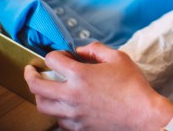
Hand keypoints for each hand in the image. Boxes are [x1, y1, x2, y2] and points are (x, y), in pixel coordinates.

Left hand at [24, 42, 172, 130]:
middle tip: (31, 71)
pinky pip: (57, 121)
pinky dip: (55, 112)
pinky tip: (61, 106)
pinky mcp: (78, 128)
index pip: (52, 60)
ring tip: (43, 90)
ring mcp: (73, 114)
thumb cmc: (133, 86)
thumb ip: (96, 50)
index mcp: (80, 75)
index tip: (60, 55)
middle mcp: (71, 95)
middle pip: (36, 86)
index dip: (54, 54)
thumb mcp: (118, 58)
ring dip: (39, 95)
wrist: (143, 115)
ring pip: (42, 106)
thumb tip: (81, 50)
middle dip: (30, 75)